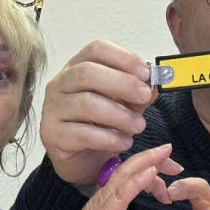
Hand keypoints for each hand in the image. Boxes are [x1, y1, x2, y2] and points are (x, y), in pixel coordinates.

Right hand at [35, 145, 173, 209]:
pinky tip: (151, 171)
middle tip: (170, 149)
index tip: (171, 167)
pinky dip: (137, 180)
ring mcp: (102, 202)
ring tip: (164, 150)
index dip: (151, 169)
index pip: (133, 178)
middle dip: (152, 158)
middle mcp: (106, 196)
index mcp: (110, 202)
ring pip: (126, 173)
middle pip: (131, 169)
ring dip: (146, 160)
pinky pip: (121, 192)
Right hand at [40, 40, 181, 199]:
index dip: (123, 58)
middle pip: (87, 72)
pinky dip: (108, 137)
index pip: (96, 50)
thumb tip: (156, 83)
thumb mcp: (126, 105)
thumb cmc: (103, 126)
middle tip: (144, 96)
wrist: (84, 160)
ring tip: (139, 126)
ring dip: (119, 114)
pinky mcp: (53, 134)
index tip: (146, 72)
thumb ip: (139, 93)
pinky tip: (124, 142)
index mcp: (78, 68)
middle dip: (121, 83)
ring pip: (85, 103)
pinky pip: (81, 133)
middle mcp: (61, 84)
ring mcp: (53, 109)